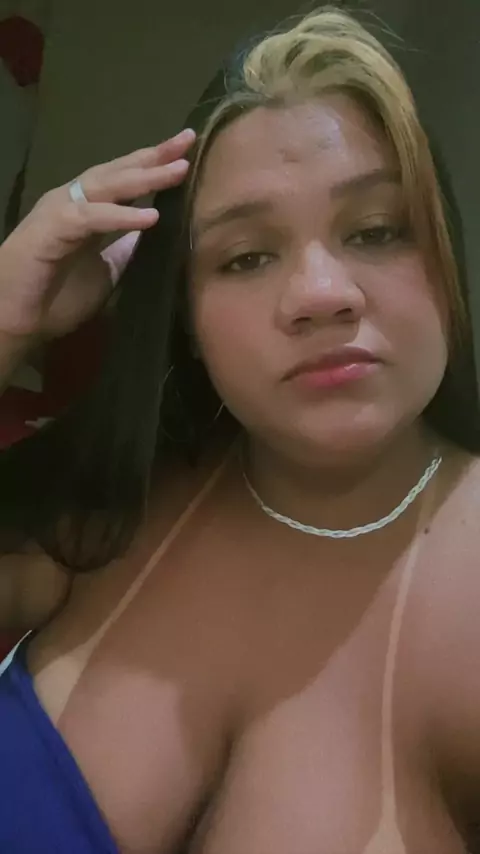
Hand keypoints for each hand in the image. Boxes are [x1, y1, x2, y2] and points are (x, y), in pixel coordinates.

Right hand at [0, 127, 194, 340]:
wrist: (17, 321)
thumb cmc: (55, 298)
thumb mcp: (106, 272)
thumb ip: (125, 250)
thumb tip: (149, 233)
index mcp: (88, 211)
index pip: (125, 180)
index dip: (154, 166)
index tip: (187, 154)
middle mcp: (74, 203)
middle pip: (118, 171)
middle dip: (154, 157)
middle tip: (187, 140)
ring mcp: (61, 211)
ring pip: (106, 186)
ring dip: (144, 178)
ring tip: (178, 170)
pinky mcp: (51, 228)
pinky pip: (91, 217)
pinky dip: (121, 216)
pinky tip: (149, 218)